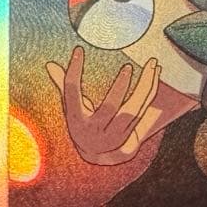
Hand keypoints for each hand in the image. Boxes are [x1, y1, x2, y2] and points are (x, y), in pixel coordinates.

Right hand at [47, 46, 160, 164]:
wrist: (98, 156)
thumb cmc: (84, 124)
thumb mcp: (72, 108)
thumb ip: (64, 86)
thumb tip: (50, 65)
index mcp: (76, 122)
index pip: (72, 93)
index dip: (73, 72)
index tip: (78, 50)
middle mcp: (94, 132)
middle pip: (111, 107)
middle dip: (120, 86)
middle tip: (128, 66)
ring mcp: (115, 138)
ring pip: (134, 110)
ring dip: (146, 86)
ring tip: (152, 64)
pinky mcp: (132, 138)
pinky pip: (145, 112)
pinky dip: (151, 92)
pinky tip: (155, 74)